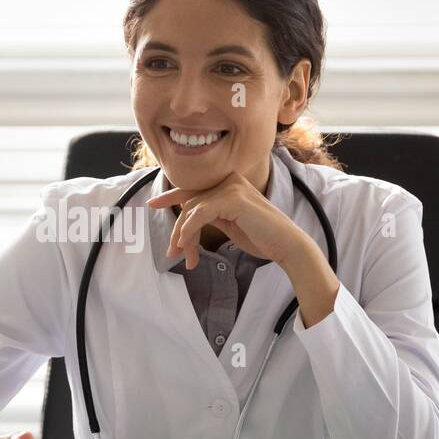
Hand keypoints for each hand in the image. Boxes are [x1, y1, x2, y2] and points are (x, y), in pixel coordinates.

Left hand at [147, 172, 315, 272]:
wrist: (286, 245)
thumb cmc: (261, 237)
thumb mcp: (230, 223)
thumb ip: (211, 216)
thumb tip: (185, 223)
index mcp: (229, 184)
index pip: (194, 188)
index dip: (171, 195)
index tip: (152, 204)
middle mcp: (230, 180)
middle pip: (190, 203)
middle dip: (179, 231)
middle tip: (173, 254)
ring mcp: (232, 187)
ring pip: (193, 210)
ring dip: (183, 236)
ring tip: (184, 257)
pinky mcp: (233, 199)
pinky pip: (200, 213)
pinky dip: (190, 230)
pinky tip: (187, 245)